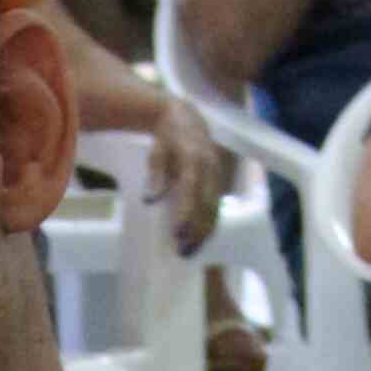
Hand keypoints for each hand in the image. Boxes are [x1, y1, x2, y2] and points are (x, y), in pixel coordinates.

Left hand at [147, 86, 223, 250]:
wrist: (186, 118)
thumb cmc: (166, 139)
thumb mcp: (156, 152)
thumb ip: (155, 175)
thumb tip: (150, 200)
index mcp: (193, 157)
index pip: (190, 188)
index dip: (186, 212)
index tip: (177, 234)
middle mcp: (209, 165)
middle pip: (206, 202)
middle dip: (196, 229)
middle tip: (183, 251)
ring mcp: (217, 172)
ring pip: (215, 206)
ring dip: (205, 230)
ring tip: (191, 251)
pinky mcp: (220, 179)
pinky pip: (217, 204)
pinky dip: (210, 222)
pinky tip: (202, 239)